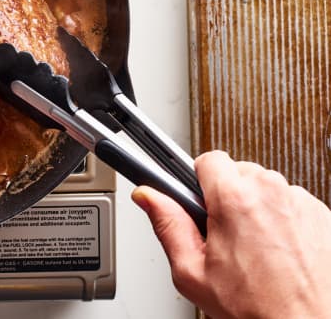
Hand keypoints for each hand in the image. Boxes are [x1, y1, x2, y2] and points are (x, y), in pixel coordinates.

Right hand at [133, 150, 330, 318]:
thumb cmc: (257, 309)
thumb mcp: (192, 272)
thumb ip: (167, 225)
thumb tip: (148, 196)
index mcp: (235, 200)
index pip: (208, 158)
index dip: (198, 180)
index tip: (199, 201)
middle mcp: (272, 192)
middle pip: (237, 172)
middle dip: (226, 197)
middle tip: (224, 234)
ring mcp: (301, 202)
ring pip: (265, 188)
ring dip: (256, 207)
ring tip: (254, 248)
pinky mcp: (322, 214)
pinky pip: (291, 203)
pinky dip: (282, 220)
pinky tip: (277, 250)